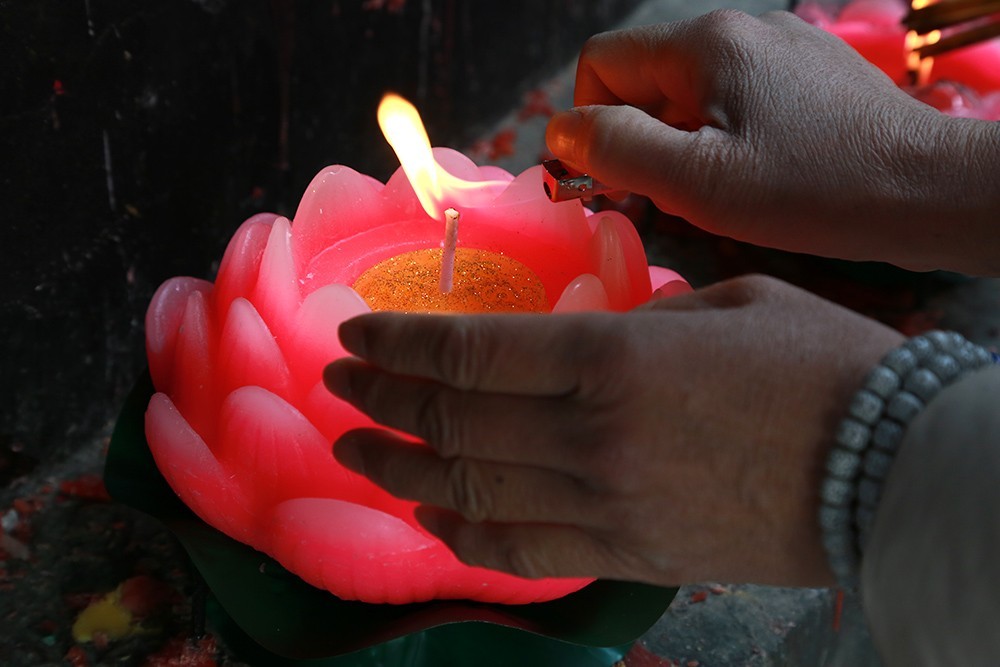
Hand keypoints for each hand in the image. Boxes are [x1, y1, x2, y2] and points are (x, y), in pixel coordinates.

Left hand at [323, 276, 903, 586]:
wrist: (886, 468)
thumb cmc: (814, 365)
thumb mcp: (718, 306)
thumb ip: (632, 320)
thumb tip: (575, 338)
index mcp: (610, 357)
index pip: (469, 351)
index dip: (400, 343)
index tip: (353, 337)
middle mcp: (588, 435)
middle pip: (454, 418)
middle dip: (383, 398)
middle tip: (338, 386)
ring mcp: (602, 503)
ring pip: (470, 487)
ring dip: (400, 466)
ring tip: (352, 449)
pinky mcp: (624, 553)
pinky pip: (519, 549)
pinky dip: (462, 532)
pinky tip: (427, 514)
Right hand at [546, 10, 999, 274]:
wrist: (926, 191)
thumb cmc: (811, 189)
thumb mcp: (696, 181)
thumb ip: (616, 149)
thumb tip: (560, 131)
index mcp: (703, 44)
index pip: (601, 62)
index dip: (588, 123)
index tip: (610, 181)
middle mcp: (740, 30)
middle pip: (646, 80)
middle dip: (638, 141)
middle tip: (663, 201)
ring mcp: (780, 49)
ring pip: (690, 96)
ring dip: (680, 147)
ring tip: (714, 197)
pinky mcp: (809, 75)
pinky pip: (736, 102)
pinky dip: (723, 141)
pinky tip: (754, 181)